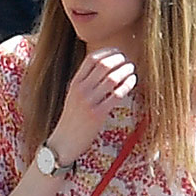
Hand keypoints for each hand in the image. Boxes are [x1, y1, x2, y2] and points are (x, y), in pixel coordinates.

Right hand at [48, 47, 137, 165]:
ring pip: (113, 78)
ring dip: (126, 70)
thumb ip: (86, 82)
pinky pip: (118, 94)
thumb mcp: (73, 97)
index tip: (118, 52)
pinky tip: (132, 81)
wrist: (63, 143)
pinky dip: (128, 84)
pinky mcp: (98, 114)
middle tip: (128, 61)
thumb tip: (106, 66)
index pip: (92, 59)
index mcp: (74, 84)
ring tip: (131, 70)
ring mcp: (89, 102)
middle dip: (120, 59)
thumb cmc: (72, 119)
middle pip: (104, 65)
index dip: (108, 52)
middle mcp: (80, 91)